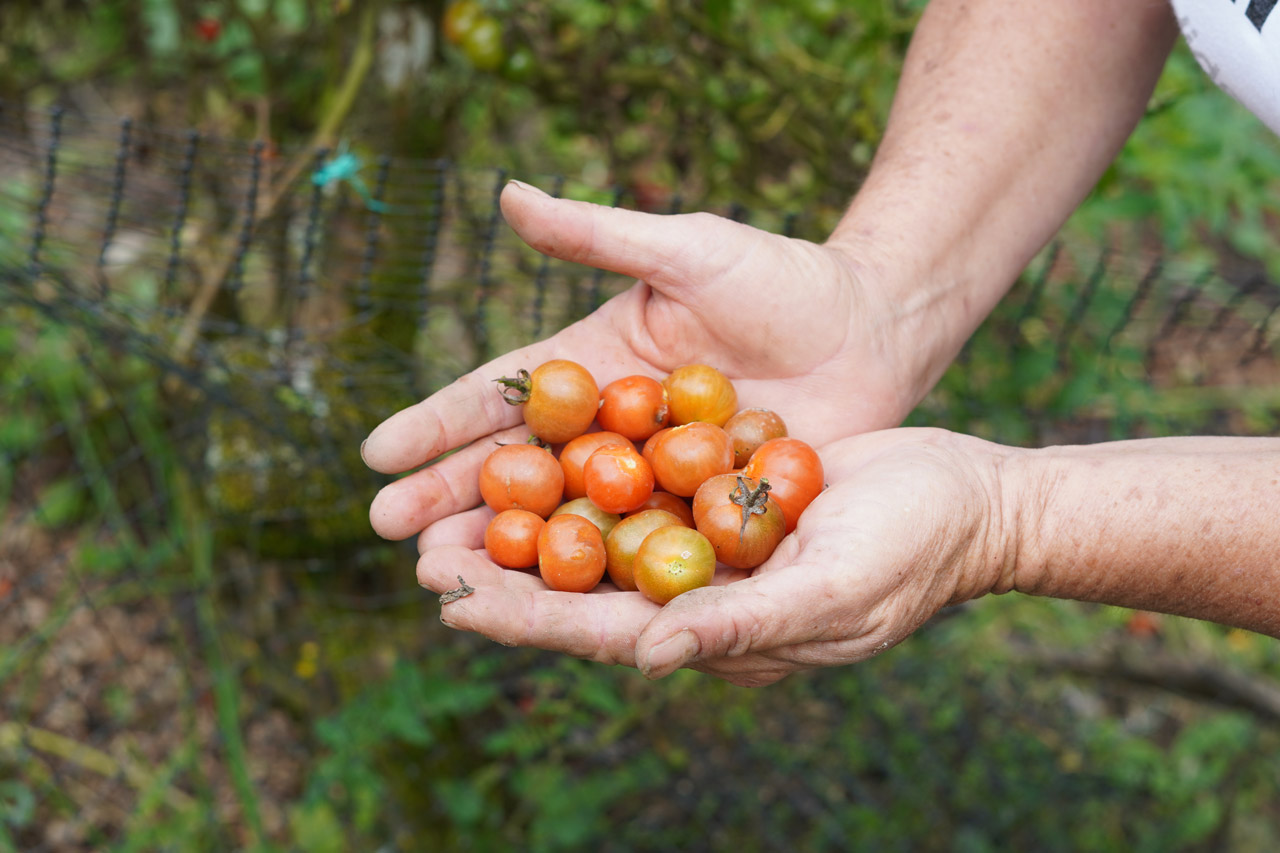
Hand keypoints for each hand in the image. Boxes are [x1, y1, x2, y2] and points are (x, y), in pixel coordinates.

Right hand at [363, 180, 950, 540]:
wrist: (873, 326)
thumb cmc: (781, 277)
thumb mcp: (686, 250)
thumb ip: (599, 235)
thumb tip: (504, 195)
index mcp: (590, 366)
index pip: (500, 398)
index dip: (437, 426)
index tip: (375, 454)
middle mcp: (608, 431)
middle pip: (517, 472)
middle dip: (450, 502)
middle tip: (392, 536)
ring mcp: (651, 482)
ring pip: (566, 522)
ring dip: (504, 553)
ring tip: (443, 582)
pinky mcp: (701, 520)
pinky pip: (640, 553)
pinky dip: (595, 582)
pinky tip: (550, 612)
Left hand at [414, 428, 1010, 685]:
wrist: (966, 493)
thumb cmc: (913, 551)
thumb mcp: (835, 590)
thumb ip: (744, 626)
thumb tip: (649, 656)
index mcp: (718, 635)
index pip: (604, 631)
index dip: (526, 617)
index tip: (451, 598)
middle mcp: (701, 596)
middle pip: (583, 588)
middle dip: (504, 574)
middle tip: (417, 550)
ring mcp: (709, 546)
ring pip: (600, 539)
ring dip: (531, 522)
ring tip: (455, 505)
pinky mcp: (721, 495)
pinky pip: (641, 488)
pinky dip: (586, 473)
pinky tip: (540, 448)